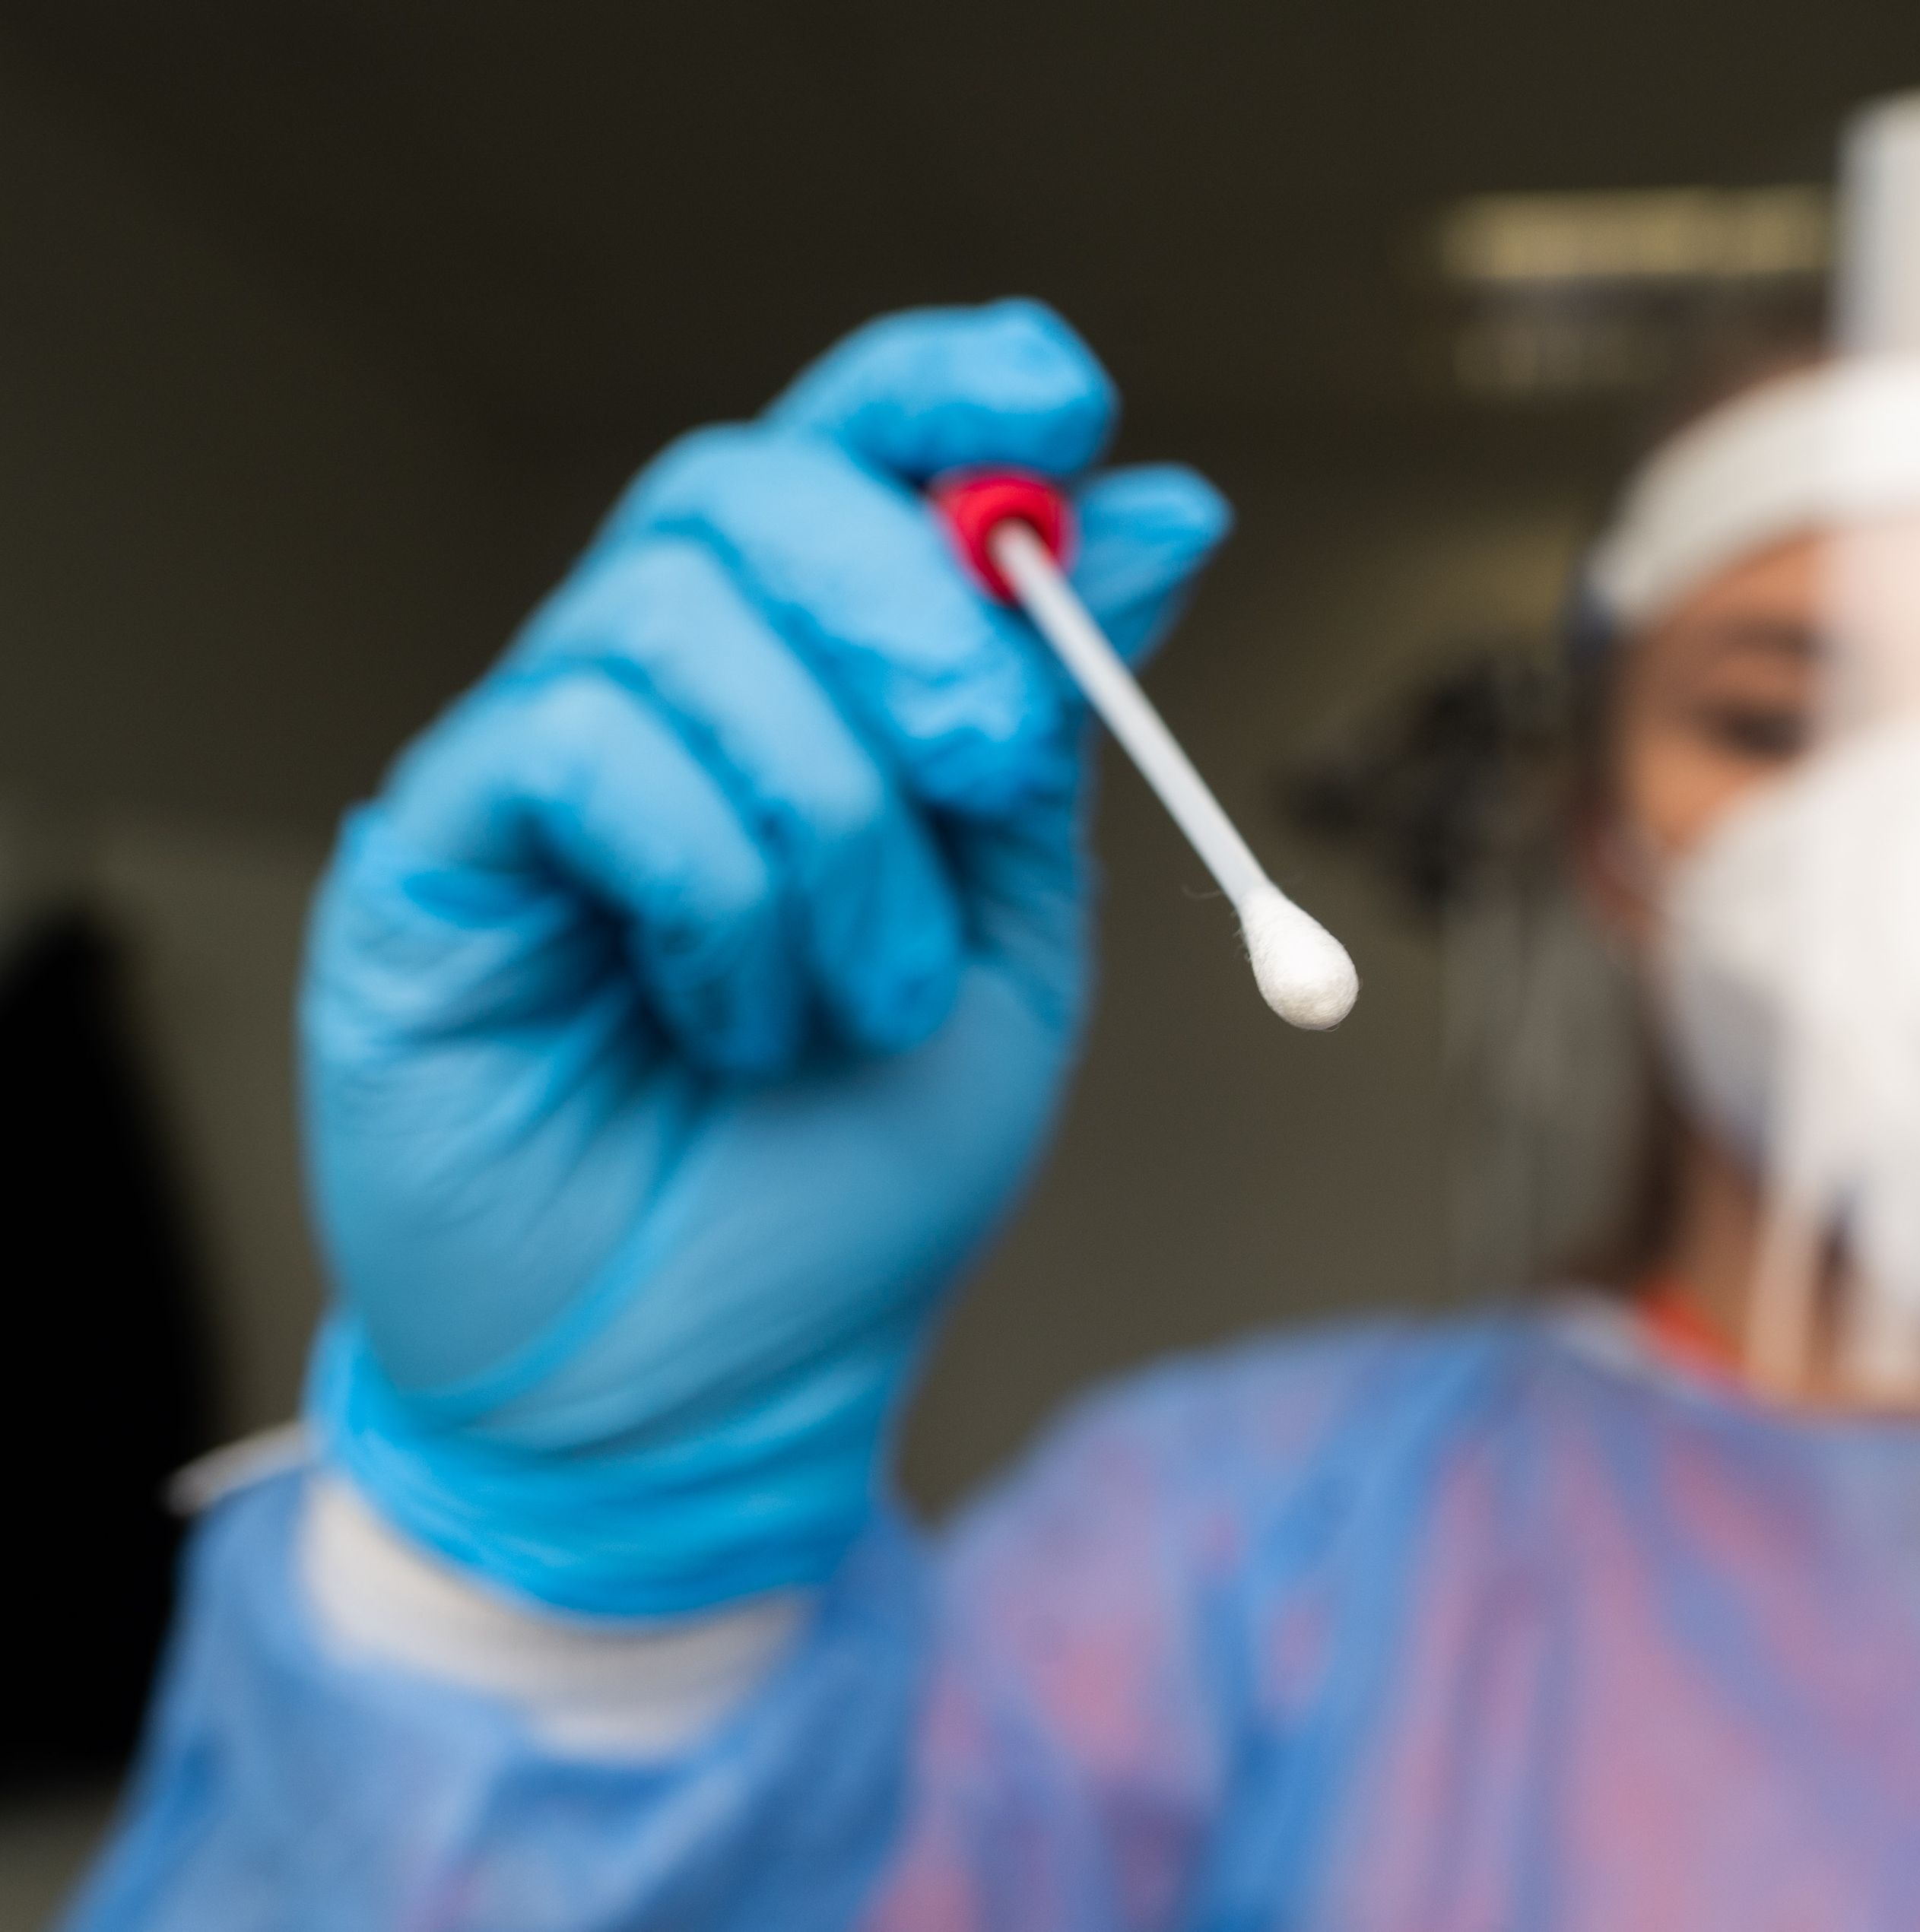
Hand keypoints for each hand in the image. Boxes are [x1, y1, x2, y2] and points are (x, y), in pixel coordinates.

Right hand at [300, 303, 1229, 1614]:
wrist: (725, 1386)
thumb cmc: (865, 1167)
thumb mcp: (1015, 925)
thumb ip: (1058, 725)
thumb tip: (1162, 503)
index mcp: (806, 687)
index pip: (842, 452)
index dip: (942, 387)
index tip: (1063, 391)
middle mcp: (658, 691)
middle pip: (746, 489)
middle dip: (906, 602)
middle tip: (989, 761)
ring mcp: (533, 763)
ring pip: (674, 618)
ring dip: (829, 814)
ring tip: (867, 992)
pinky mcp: (436, 852)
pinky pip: (581, 749)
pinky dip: (718, 884)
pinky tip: (733, 1020)